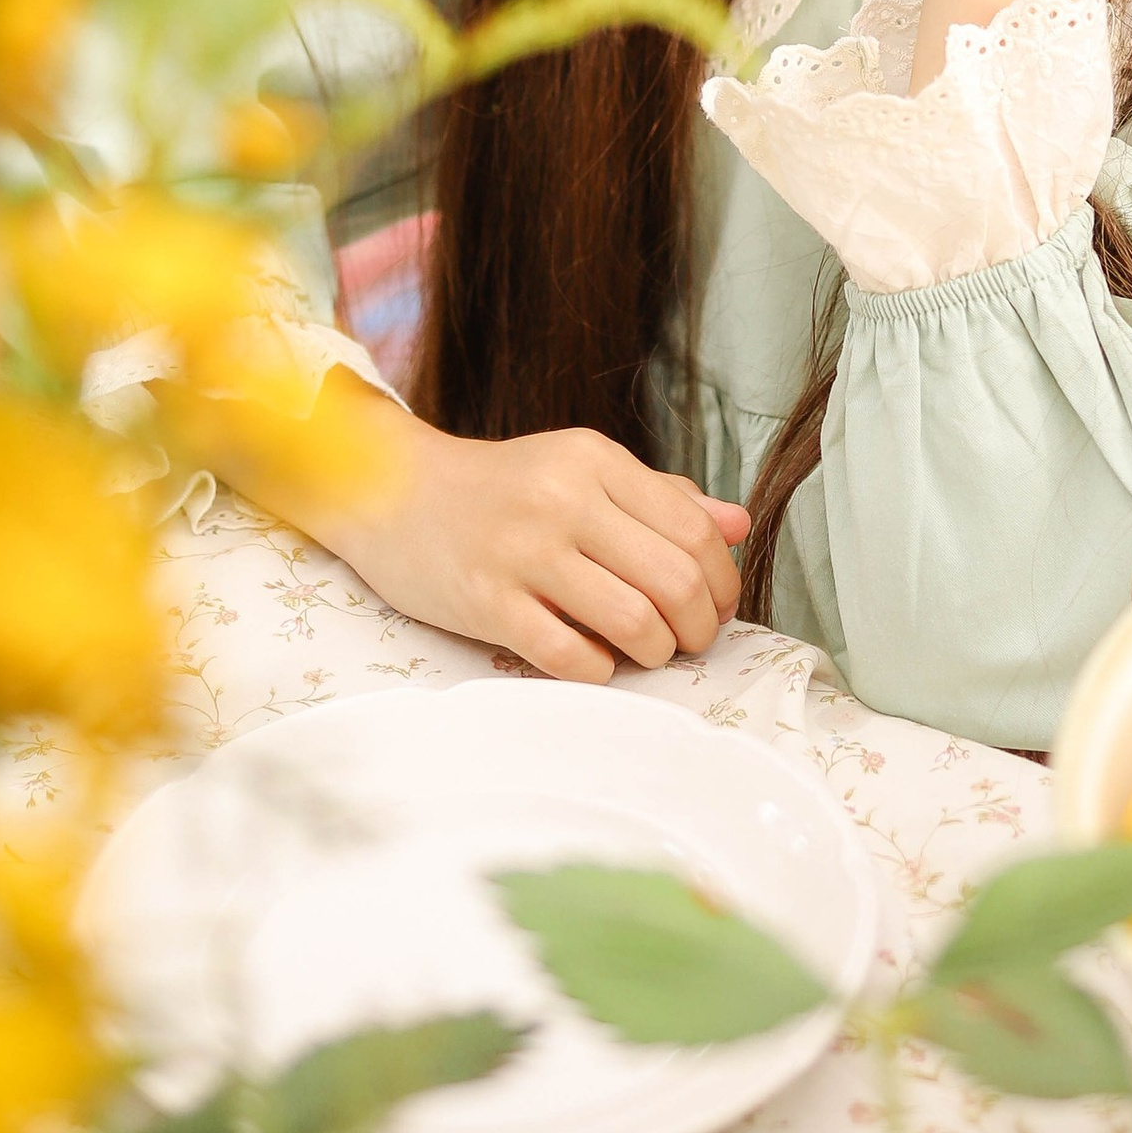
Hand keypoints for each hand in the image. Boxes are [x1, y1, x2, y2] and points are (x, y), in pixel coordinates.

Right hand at [295, 378, 751, 680]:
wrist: (393, 493)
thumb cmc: (501, 488)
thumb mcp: (581, 471)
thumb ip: (659, 497)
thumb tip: (738, 525)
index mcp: (595, 461)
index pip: (694, 528)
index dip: (721, 579)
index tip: (716, 606)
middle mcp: (563, 499)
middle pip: (675, 579)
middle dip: (698, 626)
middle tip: (689, 641)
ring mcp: (523, 552)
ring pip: (633, 621)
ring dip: (656, 653)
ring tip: (648, 653)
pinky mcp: (486, 602)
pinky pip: (570, 655)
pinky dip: (599, 671)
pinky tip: (596, 663)